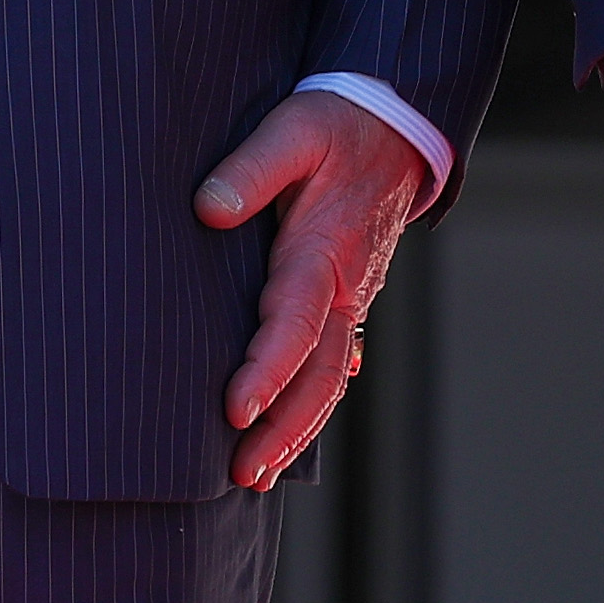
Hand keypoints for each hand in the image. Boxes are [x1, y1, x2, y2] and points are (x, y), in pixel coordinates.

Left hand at [198, 91, 432, 492]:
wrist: (396, 126)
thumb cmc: (337, 126)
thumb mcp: (293, 127)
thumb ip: (250, 168)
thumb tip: (207, 209)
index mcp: (324, 251)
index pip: (294, 324)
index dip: (267, 371)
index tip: (234, 409)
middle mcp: (343, 288)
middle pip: (318, 375)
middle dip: (283, 429)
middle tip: (242, 473)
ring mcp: (350, 301)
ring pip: (328, 381)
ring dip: (295, 431)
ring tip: (254, 476)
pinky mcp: (345, 303)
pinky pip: (330, 366)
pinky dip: (310, 408)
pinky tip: (286, 440)